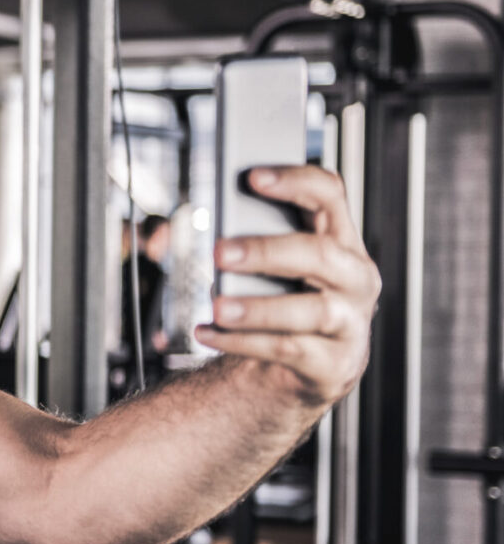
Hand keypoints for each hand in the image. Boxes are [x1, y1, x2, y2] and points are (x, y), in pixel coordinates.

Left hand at [194, 165, 380, 407]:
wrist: (302, 365)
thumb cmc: (283, 300)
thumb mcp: (271, 268)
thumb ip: (244, 241)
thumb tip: (188, 235)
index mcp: (339, 240)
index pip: (329, 195)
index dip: (295, 181)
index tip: (253, 177)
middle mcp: (355, 276)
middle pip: (320, 254)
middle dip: (267, 251)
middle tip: (220, 253)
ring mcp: (351, 321)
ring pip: (310, 309)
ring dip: (258, 309)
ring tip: (217, 307)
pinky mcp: (336, 363)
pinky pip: (288, 349)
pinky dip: (242, 341)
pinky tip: (208, 333)